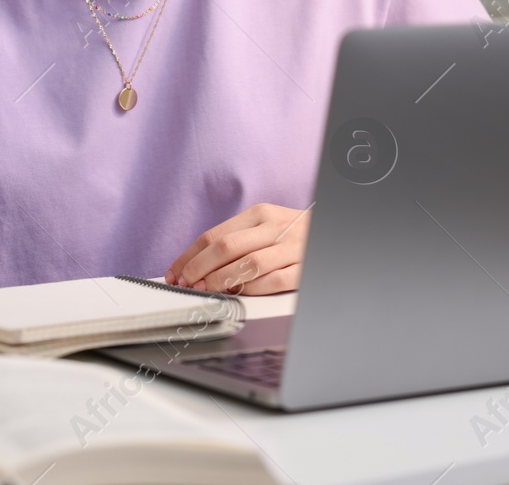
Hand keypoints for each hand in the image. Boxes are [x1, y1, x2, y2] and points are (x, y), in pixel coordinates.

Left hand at [164, 202, 309, 294]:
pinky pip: (274, 281)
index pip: (214, 235)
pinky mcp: (304, 266)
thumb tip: (197, 265)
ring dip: (220, 280)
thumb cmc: (294, 233)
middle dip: (199, 268)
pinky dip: (253, 290)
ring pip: (248, 264)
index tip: (175, 272)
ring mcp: (291, 247)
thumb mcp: (265, 226)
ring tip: (205, 290)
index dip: (190, 256)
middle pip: (226, 247)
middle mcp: (274, 227)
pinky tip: (239, 294)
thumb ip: (237, 240)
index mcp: (259, 214)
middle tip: (185, 283)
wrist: (333, 230)